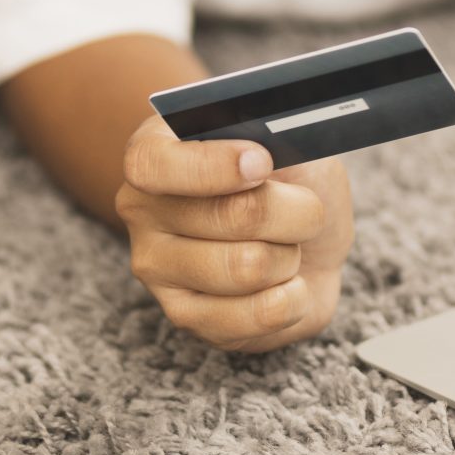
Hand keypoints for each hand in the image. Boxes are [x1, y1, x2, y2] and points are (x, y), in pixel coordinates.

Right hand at [114, 112, 352, 353]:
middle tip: (304, 208)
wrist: (310, 239)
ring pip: (246, 267)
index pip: (153, 164)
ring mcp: (157, 268)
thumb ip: (275, 137)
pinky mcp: (187, 317)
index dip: (211, 167)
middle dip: (291, 212)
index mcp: (156, 151)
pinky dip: (292, 298)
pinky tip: (287, 284)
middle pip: (228, 215)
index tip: (262, 163)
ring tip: (288, 246)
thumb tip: (268, 152)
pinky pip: (254, 315)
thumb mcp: (291, 139)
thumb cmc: (292, 180)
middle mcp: (144, 211)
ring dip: (290, 256)